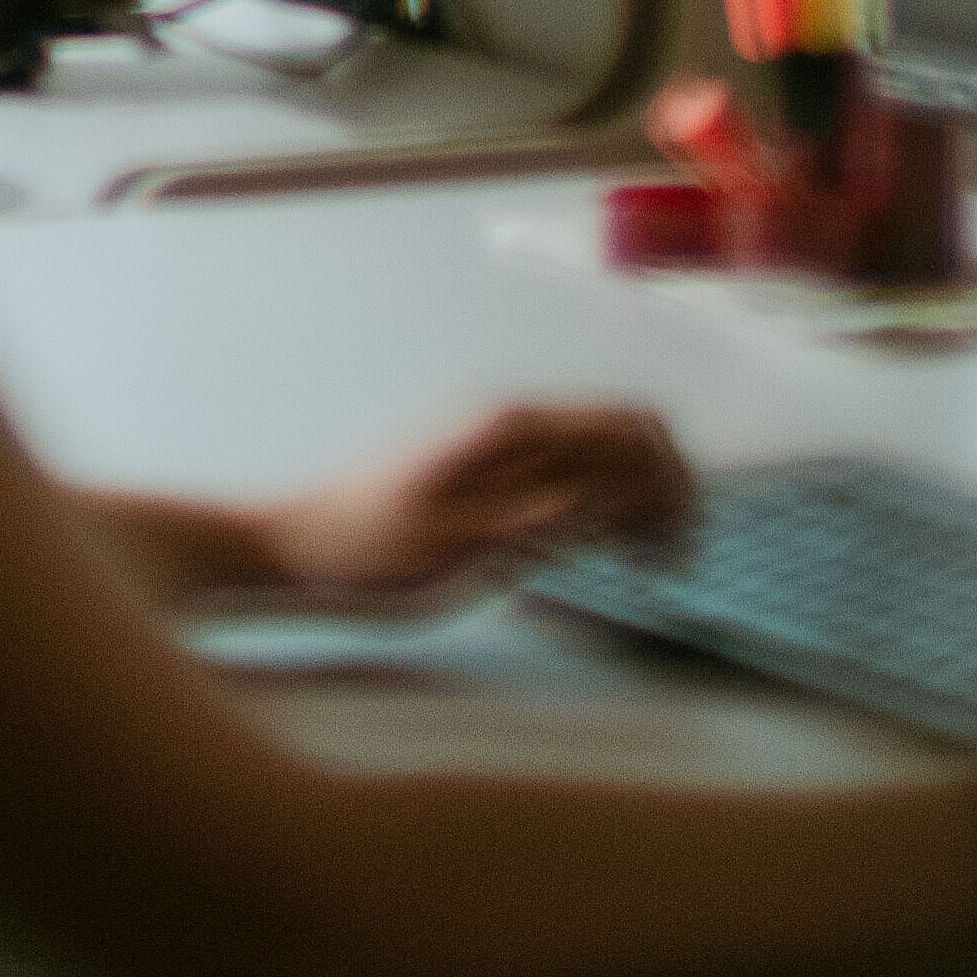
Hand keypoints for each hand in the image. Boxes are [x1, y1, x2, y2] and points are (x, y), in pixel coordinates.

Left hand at [248, 401, 698, 600]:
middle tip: (672, 558)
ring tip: (645, 559)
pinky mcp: (485, 463)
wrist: (294, 547)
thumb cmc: (371, 556)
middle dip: (666, 487)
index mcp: (513, 426)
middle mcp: (512, 416)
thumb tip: (637, 493)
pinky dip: (601, 499)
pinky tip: (597, 546)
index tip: (682, 543)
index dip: (674, 483)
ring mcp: (498, 437)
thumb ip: (554, 519)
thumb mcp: (470, 550)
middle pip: (624, 430)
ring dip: (637, 495)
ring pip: (600, 448)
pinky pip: (567, 465)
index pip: (631, 428)